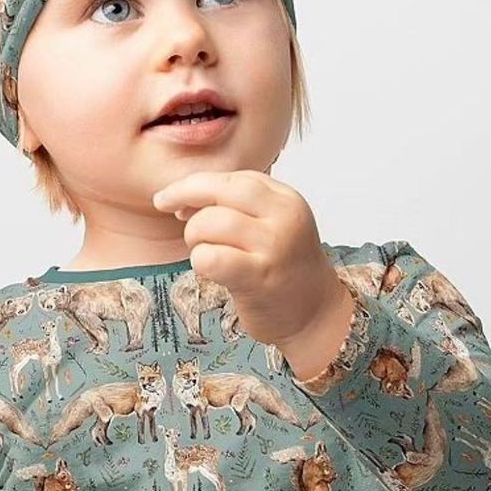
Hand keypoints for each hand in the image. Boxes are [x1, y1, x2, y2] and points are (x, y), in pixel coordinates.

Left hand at [152, 169, 349, 354]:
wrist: (315, 313)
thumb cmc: (282, 266)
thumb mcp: (270, 222)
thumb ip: (234, 203)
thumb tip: (182, 198)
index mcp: (286, 198)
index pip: (231, 177)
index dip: (196, 184)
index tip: (175, 196)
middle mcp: (284, 217)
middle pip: (218, 190)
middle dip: (184, 198)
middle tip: (176, 216)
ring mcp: (274, 247)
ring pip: (209, 223)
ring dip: (194, 237)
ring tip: (206, 251)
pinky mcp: (259, 278)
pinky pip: (210, 258)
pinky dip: (200, 260)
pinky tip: (210, 268)